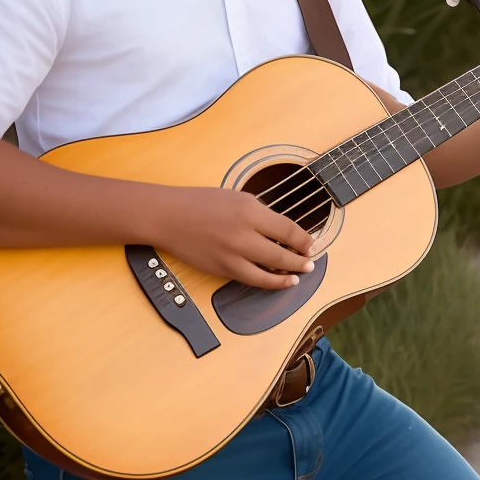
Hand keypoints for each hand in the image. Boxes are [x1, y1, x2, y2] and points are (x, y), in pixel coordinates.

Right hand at [152, 186, 316, 288]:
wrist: (168, 216)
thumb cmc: (201, 203)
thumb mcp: (237, 197)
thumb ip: (260, 214)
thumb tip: (283, 231)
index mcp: (249, 211)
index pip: (288, 229)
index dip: (303, 239)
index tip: (310, 243)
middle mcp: (243, 235)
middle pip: (283, 254)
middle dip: (301, 260)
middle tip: (310, 262)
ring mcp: (233, 255)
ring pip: (269, 273)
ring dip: (289, 276)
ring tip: (299, 275)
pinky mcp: (223, 269)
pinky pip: (252, 279)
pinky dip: (269, 282)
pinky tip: (278, 281)